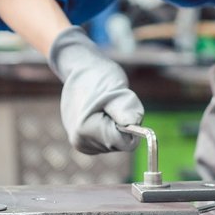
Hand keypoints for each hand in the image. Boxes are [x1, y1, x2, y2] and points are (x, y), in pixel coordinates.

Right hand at [48, 26, 143, 153]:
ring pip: (113, 144)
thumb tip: (134, 124)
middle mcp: (80, 142)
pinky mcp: (83, 142)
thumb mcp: (115, 88)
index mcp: (85, 130)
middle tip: (112, 104)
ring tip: (104, 107)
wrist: (80, 71)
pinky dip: (108, 128)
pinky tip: (99, 113)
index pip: (124, 142)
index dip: (130, 125)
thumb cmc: (99, 76)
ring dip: (114, 126)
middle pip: (118, 144)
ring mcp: (80, 143)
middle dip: (122, 126)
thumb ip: (125, 108)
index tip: (120, 106)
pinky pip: (107, 142)